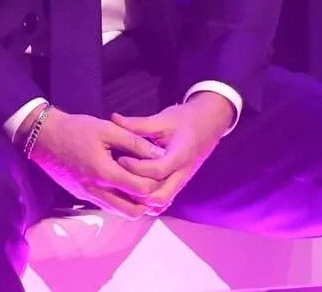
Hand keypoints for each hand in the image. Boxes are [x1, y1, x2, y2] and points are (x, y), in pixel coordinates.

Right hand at [27, 108, 166, 218]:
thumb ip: (134, 141)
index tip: (160, 169)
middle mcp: (97, 191)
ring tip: (142, 186)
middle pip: (133, 210)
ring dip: (135, 204)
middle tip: (155, 183)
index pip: (141, 190)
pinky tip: (124, 185)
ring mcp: (89, 196)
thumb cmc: (75, 129)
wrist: (43, 137)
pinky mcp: (82, 196)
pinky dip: (121, 201)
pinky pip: (108, 207)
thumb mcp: (107, 129)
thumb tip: (159, 153)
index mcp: (105, 173)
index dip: (155, 182)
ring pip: (121, 212)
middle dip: (148, 201)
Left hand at [110, 92, 233, 213]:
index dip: (137, 168)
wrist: (208, 125)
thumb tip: (114, 119)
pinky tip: (134, 191)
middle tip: (121, 177)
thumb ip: (138, 124)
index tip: (120, 159)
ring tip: (125, 185)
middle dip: (139, 191)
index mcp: (180, 155)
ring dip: (143, 199)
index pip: (157, 170)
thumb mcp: (162, 119)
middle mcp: (182, 173)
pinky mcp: (179, 184)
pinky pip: (165, 199)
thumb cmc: (184, 120)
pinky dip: (150, 200)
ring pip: (162, 201)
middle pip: (161, 195)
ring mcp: (182, 181)